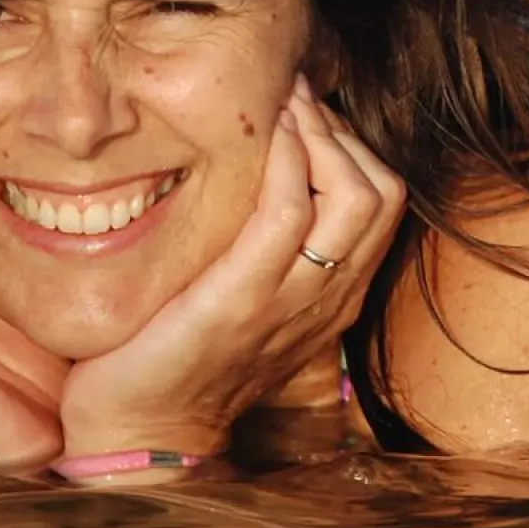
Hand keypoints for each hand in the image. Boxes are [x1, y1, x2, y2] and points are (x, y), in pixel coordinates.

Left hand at [58, 75, 404, 465]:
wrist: (145, 431)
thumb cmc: (182, 357)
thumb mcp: (247, 299)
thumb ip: (269, 250)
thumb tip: (262, 176)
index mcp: (334, 297)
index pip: (383, 203)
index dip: (354, 146)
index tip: (308, 111)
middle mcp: (328, 298)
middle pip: (383, 194)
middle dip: (343, 130)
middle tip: (296, 96)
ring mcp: (291, 301)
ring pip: (355, 197)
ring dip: (321, 134)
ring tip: (283, 105)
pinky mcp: (241, 301)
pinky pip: (287, 213)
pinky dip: (285, 162)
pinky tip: (262, 136)